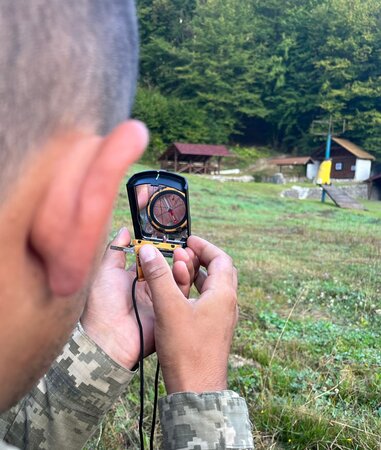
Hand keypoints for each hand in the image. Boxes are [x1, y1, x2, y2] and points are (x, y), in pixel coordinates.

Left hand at [81, 228, 197, 369]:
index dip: (162, 248)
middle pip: (168, 268)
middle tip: (181, 245)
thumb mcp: (106, 271)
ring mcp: (160, 301)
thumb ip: (116, 250)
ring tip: (183, 254)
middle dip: (176, 256)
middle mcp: (150, 289)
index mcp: (135, 279)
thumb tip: (124, 230)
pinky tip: (182, 268)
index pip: (154, 259)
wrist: (108, 338)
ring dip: (182, 266)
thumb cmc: (101, 304)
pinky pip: (180, 295)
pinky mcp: (169, 313)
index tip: (171, 237)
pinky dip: (183, 281)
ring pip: (177, 280)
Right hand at [139, 235, 237, 393]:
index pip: (221, 259)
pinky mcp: (214, 329)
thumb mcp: (169, 308)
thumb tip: (149, 251)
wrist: (197, 389)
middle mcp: (228, 304)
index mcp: (223, 294)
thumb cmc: (186, 350)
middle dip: (201, 258)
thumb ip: (159, 277)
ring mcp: (223, 318)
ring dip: (197, 274)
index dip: (204, 246)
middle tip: (182, 253)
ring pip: (213, 286)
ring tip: (178, 269)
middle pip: (219, 271)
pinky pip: (209, 301)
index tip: (188, 241)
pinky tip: (179, 295)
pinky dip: (195, 291)